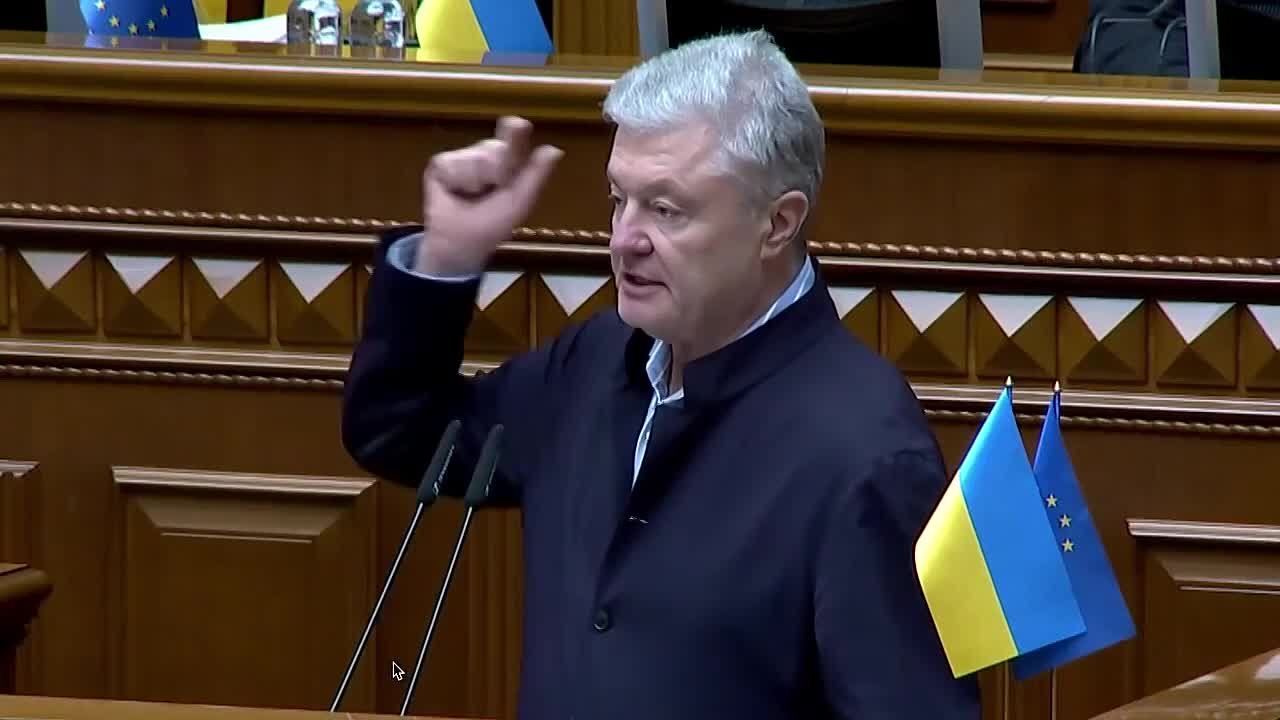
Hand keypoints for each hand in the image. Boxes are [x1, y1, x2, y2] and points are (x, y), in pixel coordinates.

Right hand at [416, 116, 563, 275]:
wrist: (461, 242)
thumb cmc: (491, 225)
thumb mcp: (520, 200)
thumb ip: (536, 175)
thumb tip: (556, 149)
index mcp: (505, 164)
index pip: (512, 142)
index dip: (515, 132)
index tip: (519, 124)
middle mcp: (484, 156)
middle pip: (494, 148)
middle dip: (496, 172)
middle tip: (490, 191)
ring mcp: (462, 158)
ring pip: (475, 157)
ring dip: (476, 181)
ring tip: (470, 195)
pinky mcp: (440, 164)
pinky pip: (452, 162)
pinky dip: (457, 181)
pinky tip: (453, 191)